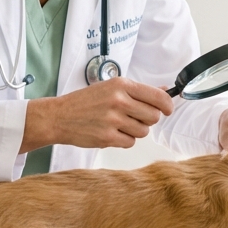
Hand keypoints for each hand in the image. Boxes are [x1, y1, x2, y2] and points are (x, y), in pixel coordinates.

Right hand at [22, 78, 173, 151]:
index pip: (158, 97)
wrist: (59, 116)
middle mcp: (119, 101)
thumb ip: (139, 91)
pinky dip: (124, 140)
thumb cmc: (85, 102)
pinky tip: (112, 132)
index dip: (167, 105)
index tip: (167, 109)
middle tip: (134, 116)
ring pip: (143, 131)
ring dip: (135, 130)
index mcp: (121, 85)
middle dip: (148, 119)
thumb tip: (164, 91)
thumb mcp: (111, 87)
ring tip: (119, 124)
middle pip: (153, 116)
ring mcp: (113, 120)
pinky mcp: (107, 137)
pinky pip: (130, 142)